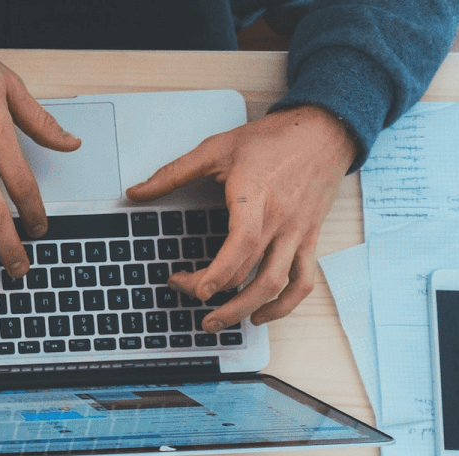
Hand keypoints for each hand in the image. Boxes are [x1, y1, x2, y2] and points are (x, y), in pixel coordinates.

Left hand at [126, 105, 355, 330]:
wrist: (324, 131)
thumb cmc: (271, 139)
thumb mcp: (217, 148)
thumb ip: (174, 173)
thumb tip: (134, 192)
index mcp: (256, 197)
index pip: (243, 243)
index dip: (220, 272)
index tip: (196, 289)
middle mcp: (281, 220)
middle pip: (253, 272)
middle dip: (217, 294)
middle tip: (187, 298)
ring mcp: (298, 232)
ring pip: (278, 283)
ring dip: (248, 309)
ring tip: (218, 322)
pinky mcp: (310, 238)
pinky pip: (303, 280)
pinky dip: (285, 304)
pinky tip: (261, 314)